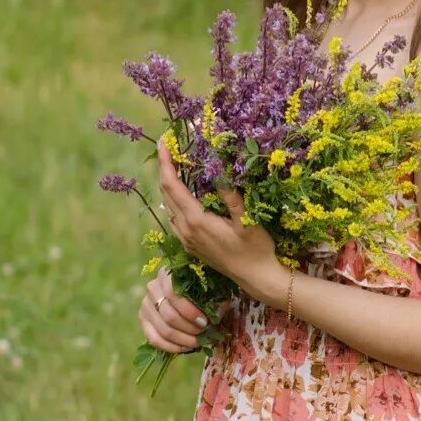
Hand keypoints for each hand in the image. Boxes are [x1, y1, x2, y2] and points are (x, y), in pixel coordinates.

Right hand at [139, 267, 208, 353]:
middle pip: (168, 315)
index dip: (189, 312)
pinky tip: (184, 348)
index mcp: (168, 274)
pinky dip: (170, 347)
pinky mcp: (143, 319)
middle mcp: (153, 287)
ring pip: (162, 329)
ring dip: (182, 340)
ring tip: (196, 342)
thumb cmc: (201, 290)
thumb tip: (215, 316)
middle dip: (189, 329)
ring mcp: (145, 304)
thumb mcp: (210, 289)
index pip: (173, 294)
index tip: (205, 322)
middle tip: (203, 334)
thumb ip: (215, 300)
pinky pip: (153, 339)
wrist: (184, 292)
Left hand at [155, 136, 279, 298]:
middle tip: (169, 147)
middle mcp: (186, 230)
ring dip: (168, 185)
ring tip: (175, 166)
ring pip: (168, 207)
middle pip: (166, 194)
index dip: (166, 163)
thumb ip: (232, 197)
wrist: (256, 278)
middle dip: (164, 169)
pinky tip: (181, 195)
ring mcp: (187, 239)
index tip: (164, 142)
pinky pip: (174, 219)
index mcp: (196, 220)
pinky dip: (173, 202)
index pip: (172, 186)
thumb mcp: (248, 220)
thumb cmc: (256, 248)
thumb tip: (219, 172)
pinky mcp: (191, 246)